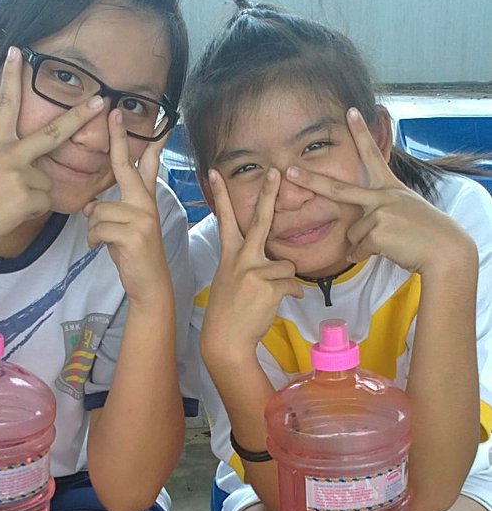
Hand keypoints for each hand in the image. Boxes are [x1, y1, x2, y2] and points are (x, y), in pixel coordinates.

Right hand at [0, 46, 104, 260]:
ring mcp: (19, 174)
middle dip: (79, 116)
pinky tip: (9, 212)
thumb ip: (6, 153)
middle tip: (100, 99)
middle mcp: (7, 153)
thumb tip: (34, 156)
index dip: (11, 76)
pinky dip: (31, 209)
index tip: (17, 51)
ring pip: (47, 180)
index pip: (5, 103)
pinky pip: (45, 200)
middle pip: (52, 132)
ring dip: (33, 194)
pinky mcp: (28, 196)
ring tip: (6, 201)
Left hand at [82, 111, 171, 304]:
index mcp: (145, 199)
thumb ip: (109, 211)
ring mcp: (142, 217)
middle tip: (113, 111)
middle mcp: (146, 203)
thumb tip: (89, 206)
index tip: (142, 118)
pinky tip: (102, 248)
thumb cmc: (133, 254)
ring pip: (98, 210)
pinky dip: (94, 240)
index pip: (144, 164)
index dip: (142, 140)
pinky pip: (98, 227)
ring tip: (105, 242)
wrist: (150, 284)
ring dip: (93, 229)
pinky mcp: (135, 233)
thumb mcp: (122, 228)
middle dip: (118, 138)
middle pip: (125, 165)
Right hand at [201, 167, 302, 363]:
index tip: (216, 173)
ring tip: (270, 295)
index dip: (221, 195)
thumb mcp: (228, 278)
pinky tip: (277, 303)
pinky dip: (291, 294)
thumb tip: (270, 257)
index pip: (225, 219)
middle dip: (269, 194)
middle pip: (260, 220)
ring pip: (287, 265)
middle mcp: (241, 258)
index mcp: (229, 254)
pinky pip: (293, 284)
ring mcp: (255, 271)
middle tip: (276, 172)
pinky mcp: (270, 286)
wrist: (226, 338)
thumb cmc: (228, 310)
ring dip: (286, 280)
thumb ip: (245, 262)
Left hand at [285, 108, 474, 273]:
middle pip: (338, 189)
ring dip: (365, 243)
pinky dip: (365, 254)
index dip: (361, 133)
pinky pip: (357, 247)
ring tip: (390, 242)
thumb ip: (378, 211)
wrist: (445, 250)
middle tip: (290, 171)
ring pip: (352, 233)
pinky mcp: (377, 230)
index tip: (350, 111)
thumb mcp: (403, 211)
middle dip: (311, 180)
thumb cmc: (423, 233)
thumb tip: (356, 228)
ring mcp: (379, 211)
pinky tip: (386, 251)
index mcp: (389, 187)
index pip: (373, 155)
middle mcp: (383, 195)